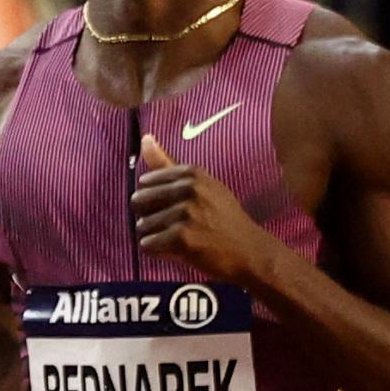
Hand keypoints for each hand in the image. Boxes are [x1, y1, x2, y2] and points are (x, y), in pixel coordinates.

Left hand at [132, 131, 271, 282]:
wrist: (250, 252)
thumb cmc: (224, 219)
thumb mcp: (203, 185)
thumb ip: (168, 164)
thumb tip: (145, 138)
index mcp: (191, 173)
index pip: (146, 182)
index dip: (155, 200)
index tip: (174, 209)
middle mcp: (187, 189)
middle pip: (139, 202)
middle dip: (150, 217)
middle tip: (174, 227)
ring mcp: (184, 213)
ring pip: (142, 226)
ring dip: (155, 237)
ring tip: (179, 240)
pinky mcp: (181, 238)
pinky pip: (147, 245)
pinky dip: (158, 252)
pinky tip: (178, 251)